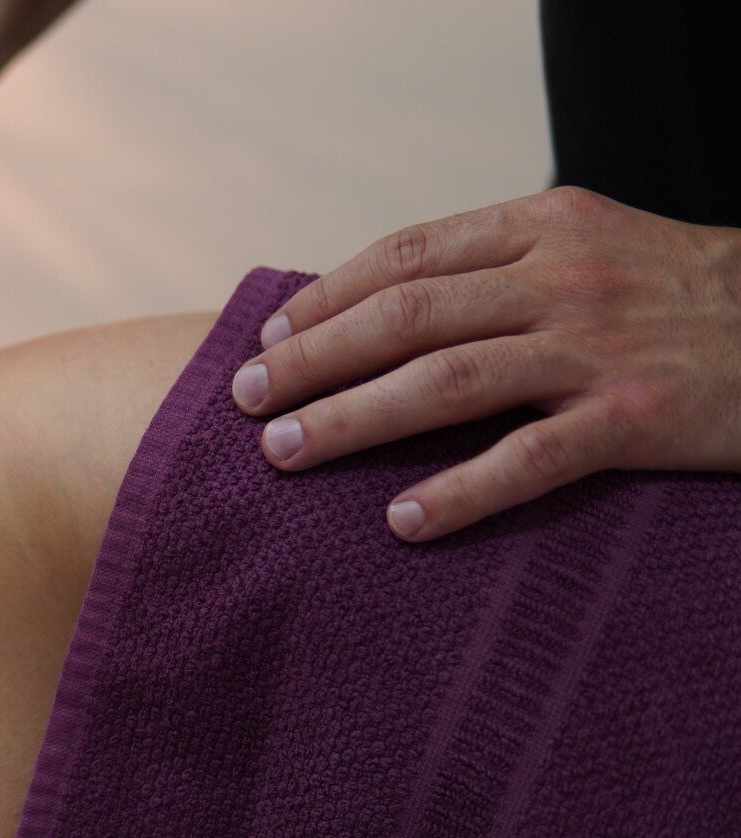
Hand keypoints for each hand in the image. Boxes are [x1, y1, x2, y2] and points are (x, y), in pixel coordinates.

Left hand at [231, 186, 740, 540]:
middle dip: (311, 360)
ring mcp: (597, 349)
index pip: (407, 256)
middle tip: (245, 400)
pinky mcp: (635, 418)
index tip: (267, 337)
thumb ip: (498, 267)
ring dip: (351, 419)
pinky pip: (528, 460)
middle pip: (405, 317)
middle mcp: (561, 280)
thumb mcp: (590, 248)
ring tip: (283, 453)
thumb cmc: (678, 297)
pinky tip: (400, 521)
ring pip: (445, 381)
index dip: (326, 298)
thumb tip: (379, 307)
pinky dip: (459, 491)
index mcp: (543, 230)